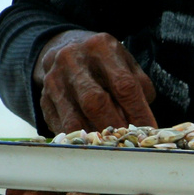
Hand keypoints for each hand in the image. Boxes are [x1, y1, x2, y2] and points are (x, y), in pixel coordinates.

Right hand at [34, 30, 157, 133]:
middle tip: (130, 142)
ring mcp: (54, 79)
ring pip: (75, 118)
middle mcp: (73, 60)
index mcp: (100, 47)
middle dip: (115, 126)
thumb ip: (139, 87)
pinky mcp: (44, 98)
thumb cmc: (103, 61)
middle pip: (95, 101)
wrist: (64, 47)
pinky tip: (93, 144)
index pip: (123, 85)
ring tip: (112, 146)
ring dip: (96, 136)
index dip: (138, 112)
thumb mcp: (124, 62)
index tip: (149, 130)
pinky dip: (80, 139)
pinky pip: (61, 125)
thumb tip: (145, 121)